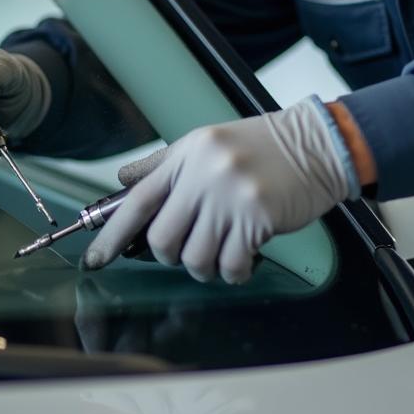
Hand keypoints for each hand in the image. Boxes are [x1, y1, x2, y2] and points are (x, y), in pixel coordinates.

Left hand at [83, 97, 358, 283]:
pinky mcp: (257, 217)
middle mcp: (204, 173)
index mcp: (188, 153)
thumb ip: (165, 164)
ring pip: (195, 258)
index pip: (137, 200)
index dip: (111, 235)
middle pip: (162, 239)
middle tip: (192, 247)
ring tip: (224, 249)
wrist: (318, 144)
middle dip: (172, 255)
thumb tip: (123, 180)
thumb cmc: (265, 147)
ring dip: (206, 266)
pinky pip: (231, 265)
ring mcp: (230, 195)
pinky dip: (235, 270)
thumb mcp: (210, 143)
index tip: (96, 259)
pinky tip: (246, 256)